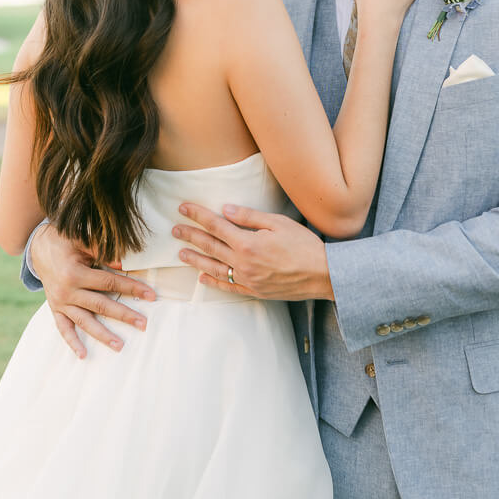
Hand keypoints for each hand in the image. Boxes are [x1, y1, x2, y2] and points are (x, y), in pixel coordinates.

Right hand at [30, 223, 155, 358]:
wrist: (38, 247)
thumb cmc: (65, 240)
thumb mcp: (82, 240)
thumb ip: (102, 250)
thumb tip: (123, 263)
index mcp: (75, 273)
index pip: (109, 283)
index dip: (131, 288)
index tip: (150, 295)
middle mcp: (67, 291)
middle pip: (101, 305)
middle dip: (124, 315)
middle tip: (143, 324)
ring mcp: (60, 302)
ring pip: (84, 321)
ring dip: (102, 334)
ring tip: (119, 346)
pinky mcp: (55, 309)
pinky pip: (63, 328)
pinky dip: (72, 342)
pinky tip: (83, 355)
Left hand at [172, 203, 333, 300]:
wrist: (324, 275)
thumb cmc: (304, 245)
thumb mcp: (278, 223)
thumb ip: (249, 217)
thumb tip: (224, 210)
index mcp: (248, 243)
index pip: (216, 225)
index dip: (198, 215)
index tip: (183, 208)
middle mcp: (243, 263)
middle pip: (210, 246)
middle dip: (191, 236)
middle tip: (175, 229)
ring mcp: (248, 279)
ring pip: (214, 268)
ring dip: (196, 259)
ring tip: (181, 253)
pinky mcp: (255, 291)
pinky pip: (228, 287)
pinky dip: (213, 282)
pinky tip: (202, 277)